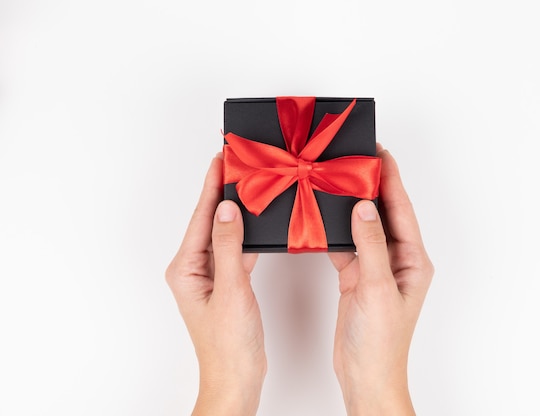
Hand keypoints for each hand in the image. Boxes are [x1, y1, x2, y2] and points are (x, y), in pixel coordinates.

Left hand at [166, 154, 265, 415]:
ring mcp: (209, 276)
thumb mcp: (231, 290)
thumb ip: (230, 247)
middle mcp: (193, 269)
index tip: (222, 159)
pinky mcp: (225, 283)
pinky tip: (254, 222)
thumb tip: (228, 210)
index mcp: (186, 268)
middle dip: (222, 191)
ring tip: (246, 184)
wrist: (236, 377)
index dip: (212, 186)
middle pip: (209, 220)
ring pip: (222, 233)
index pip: (202, 217)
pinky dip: (244, 234)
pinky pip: (233, 249)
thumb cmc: (229, 344)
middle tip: (236, 163)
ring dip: (234, 210)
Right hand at [328, 144, 433, 415]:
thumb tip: (363, 207)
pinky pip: (345, 246)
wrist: (366, 375)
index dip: (390, 178)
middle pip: (383, 212)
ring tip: (335, 180)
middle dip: (369, 185)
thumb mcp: (377, 289)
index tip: (378, 153)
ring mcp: (376, 269)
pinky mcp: (356, 278)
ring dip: (350, 206)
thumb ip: (370, 245)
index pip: (401, 209)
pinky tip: (322, 218)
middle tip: (353, 160)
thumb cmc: (381, 342)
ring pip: (362, 227)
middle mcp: (397, 260)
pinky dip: (333, 231)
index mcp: (412, 260)